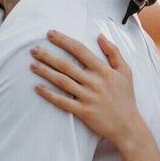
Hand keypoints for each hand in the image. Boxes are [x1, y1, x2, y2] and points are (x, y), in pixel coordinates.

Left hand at [32, 31, 144, 148]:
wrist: (128, 126)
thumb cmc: (126, 97)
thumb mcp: (125, 72)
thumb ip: (113, 52)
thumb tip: (100, 36)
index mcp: (103, 70)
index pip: (80, 50)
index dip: (63, 41)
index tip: (50, 34)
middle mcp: (94, 82)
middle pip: (66, 65)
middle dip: (47, 56)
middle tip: (33, 50)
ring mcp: (87, 97)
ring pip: (61, 81)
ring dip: (45, 72)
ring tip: (32, 65)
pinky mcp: (82, 111)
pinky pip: (62, 101)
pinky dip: (49, 94)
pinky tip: (37, 87)